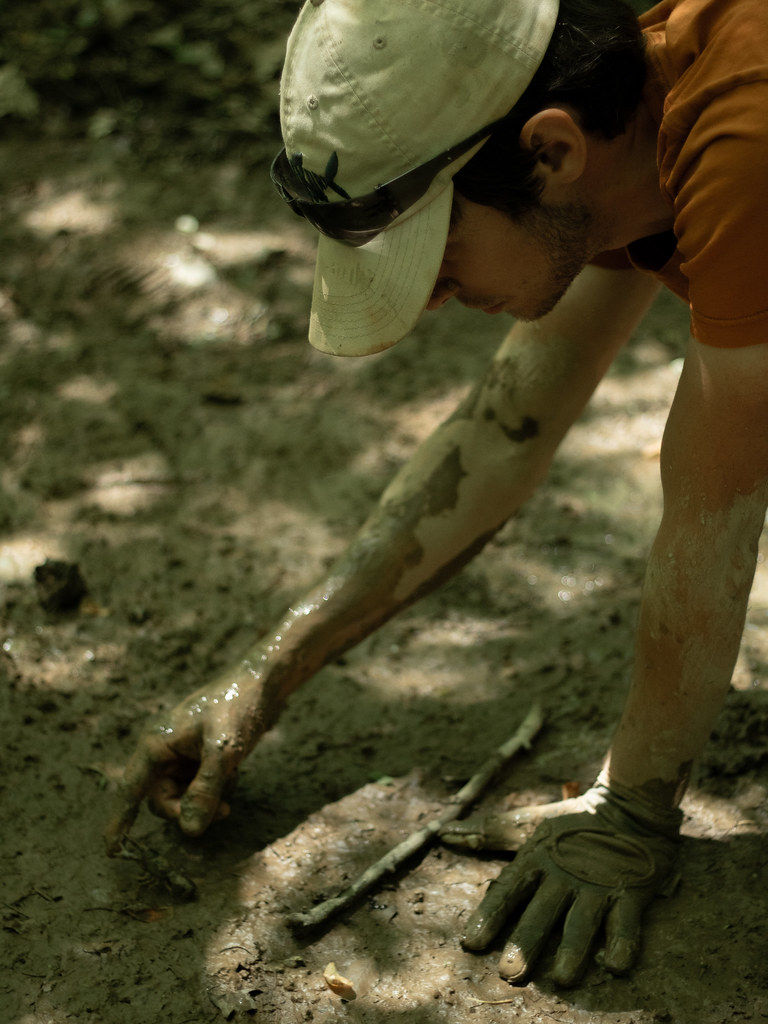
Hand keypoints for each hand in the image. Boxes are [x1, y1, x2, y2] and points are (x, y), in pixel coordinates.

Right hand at [104, 661, 270, 854]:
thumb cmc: (237, 708)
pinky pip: (199, 785)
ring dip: (206, 800)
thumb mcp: (223, 751)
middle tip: (224, 812)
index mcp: (155, 744)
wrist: (262, 682)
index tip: (111, 850)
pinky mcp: (200, 755)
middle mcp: (163, 749)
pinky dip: (216, 786)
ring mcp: (182, 753)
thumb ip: (205, 791)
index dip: (119, 821)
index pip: (130, 790)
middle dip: (188, 810)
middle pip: (162, 798)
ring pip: (183, 795)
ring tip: (232, 783)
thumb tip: (189, 831)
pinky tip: (235, 771)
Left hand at [440, 780, 681, 985]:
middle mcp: (563, 875)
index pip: (509, 890)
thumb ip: (488, 832)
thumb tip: (444, 832)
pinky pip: (626, 921)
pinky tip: (615, 965)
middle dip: (525, 942)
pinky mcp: (629, 892)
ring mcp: (597, 885)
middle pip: (541, 912)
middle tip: (509, 974)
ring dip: (572, 948)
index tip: (471, 942)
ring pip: (582, 921)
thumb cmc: (572, 822)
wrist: (629, 807)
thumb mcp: (529, 824)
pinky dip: (623, 942)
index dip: (490, 915)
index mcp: (537, 859)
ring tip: (562, 977)